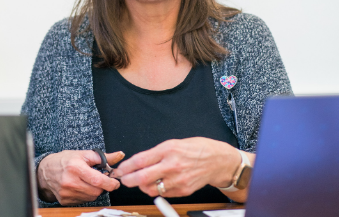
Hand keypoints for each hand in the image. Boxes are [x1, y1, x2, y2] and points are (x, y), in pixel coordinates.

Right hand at [37, 150, 124, 205]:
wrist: (45, 171)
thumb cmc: (66, 160)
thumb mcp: (84, 154)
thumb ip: (103, 157)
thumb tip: (120, 155)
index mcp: (76, 167)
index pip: (97, 180)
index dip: (110, 183)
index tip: (115, 182)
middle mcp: (70, 181)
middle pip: (96, 191)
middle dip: (103, 186)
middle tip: (101, 179)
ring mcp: (66, 193)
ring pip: (91, 197)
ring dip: (95, 190)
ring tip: (89, 181)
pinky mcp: (64, 200)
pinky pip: (83, 201)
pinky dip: (86, 194)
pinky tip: (81, 186)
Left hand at [111, 137, 240, 197]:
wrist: (217, 160)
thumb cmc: (197, 149)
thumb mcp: (174, 143)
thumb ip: (156, 153)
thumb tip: (139, 162)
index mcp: (168, 149)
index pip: (141, 160)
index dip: (127, 166)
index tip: (121, 169)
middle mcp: (172, 165)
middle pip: (143, 177)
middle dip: (129, 180)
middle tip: (124, 180)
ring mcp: (178, 180)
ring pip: (151, 189)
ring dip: (142, 186)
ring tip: (142, 181)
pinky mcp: (183, 190)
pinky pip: (164, 194)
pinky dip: (157, 190)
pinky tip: (158, 184)